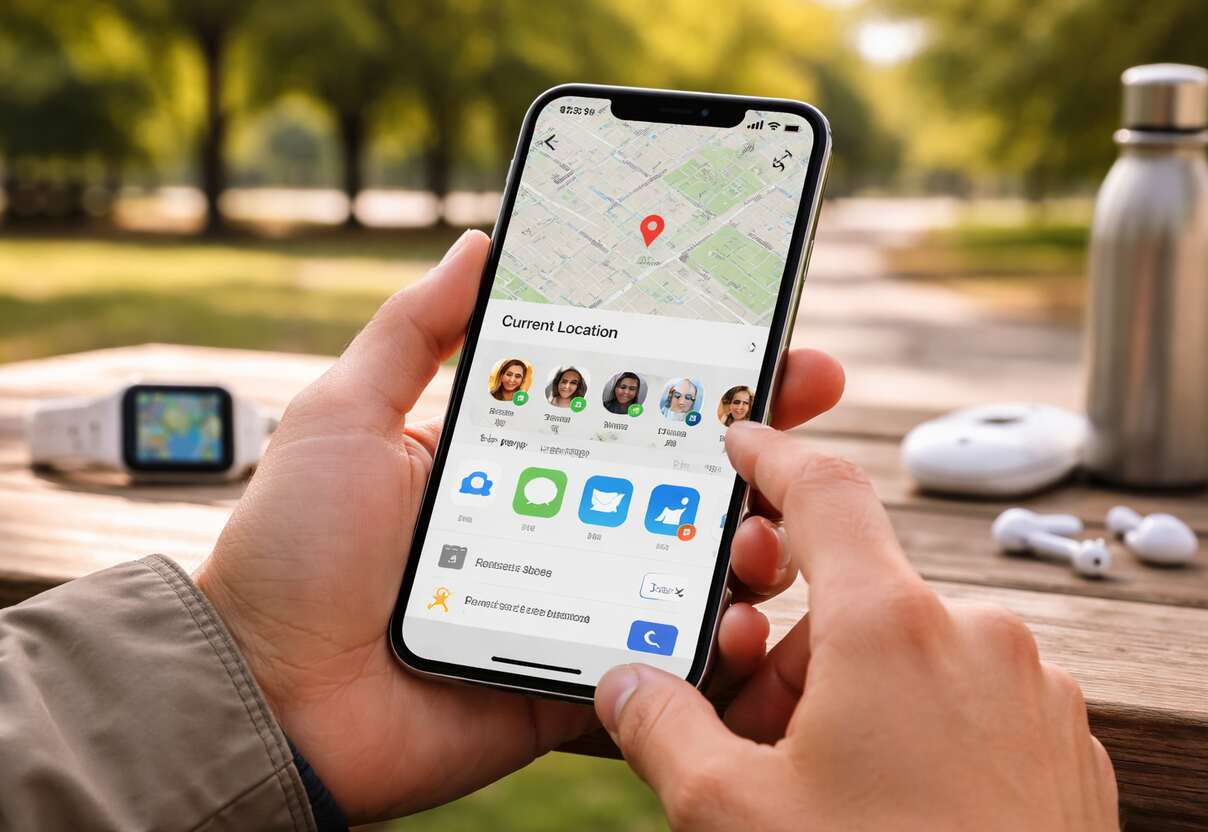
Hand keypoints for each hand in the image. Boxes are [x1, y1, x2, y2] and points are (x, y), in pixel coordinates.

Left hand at [195, 231, 845, 821]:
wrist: (265, 696)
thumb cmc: (294, 550)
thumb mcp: (346, 415)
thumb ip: (416, 331)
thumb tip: (480, 241)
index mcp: (520, 459)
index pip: (631, 406)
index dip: (702, 373)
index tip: (767, 340)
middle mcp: (564, 522)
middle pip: (686, 481)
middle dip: (763, 445)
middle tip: (810, 401)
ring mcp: (579, 604)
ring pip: (695, 570)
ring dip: (753, 544)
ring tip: (762, 532)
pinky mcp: (581, 679)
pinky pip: (668, 666)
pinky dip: (719, 650)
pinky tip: (741, 620)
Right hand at [594, 424, 1119, 831]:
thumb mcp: (735, 816)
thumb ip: (664, 730)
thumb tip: (627, 686)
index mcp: (891, 628)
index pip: (824, 493)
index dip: (774, 458)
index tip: (748, 443)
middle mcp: (974, 637)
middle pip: (856, 600)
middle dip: (793, 652)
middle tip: (754, 730)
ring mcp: (1030, 689)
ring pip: (914, 655)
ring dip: (855, 696)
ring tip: (823, 788)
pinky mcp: (1061, 741)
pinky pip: (970, 700)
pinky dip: (919, 726)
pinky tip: (890, 802)